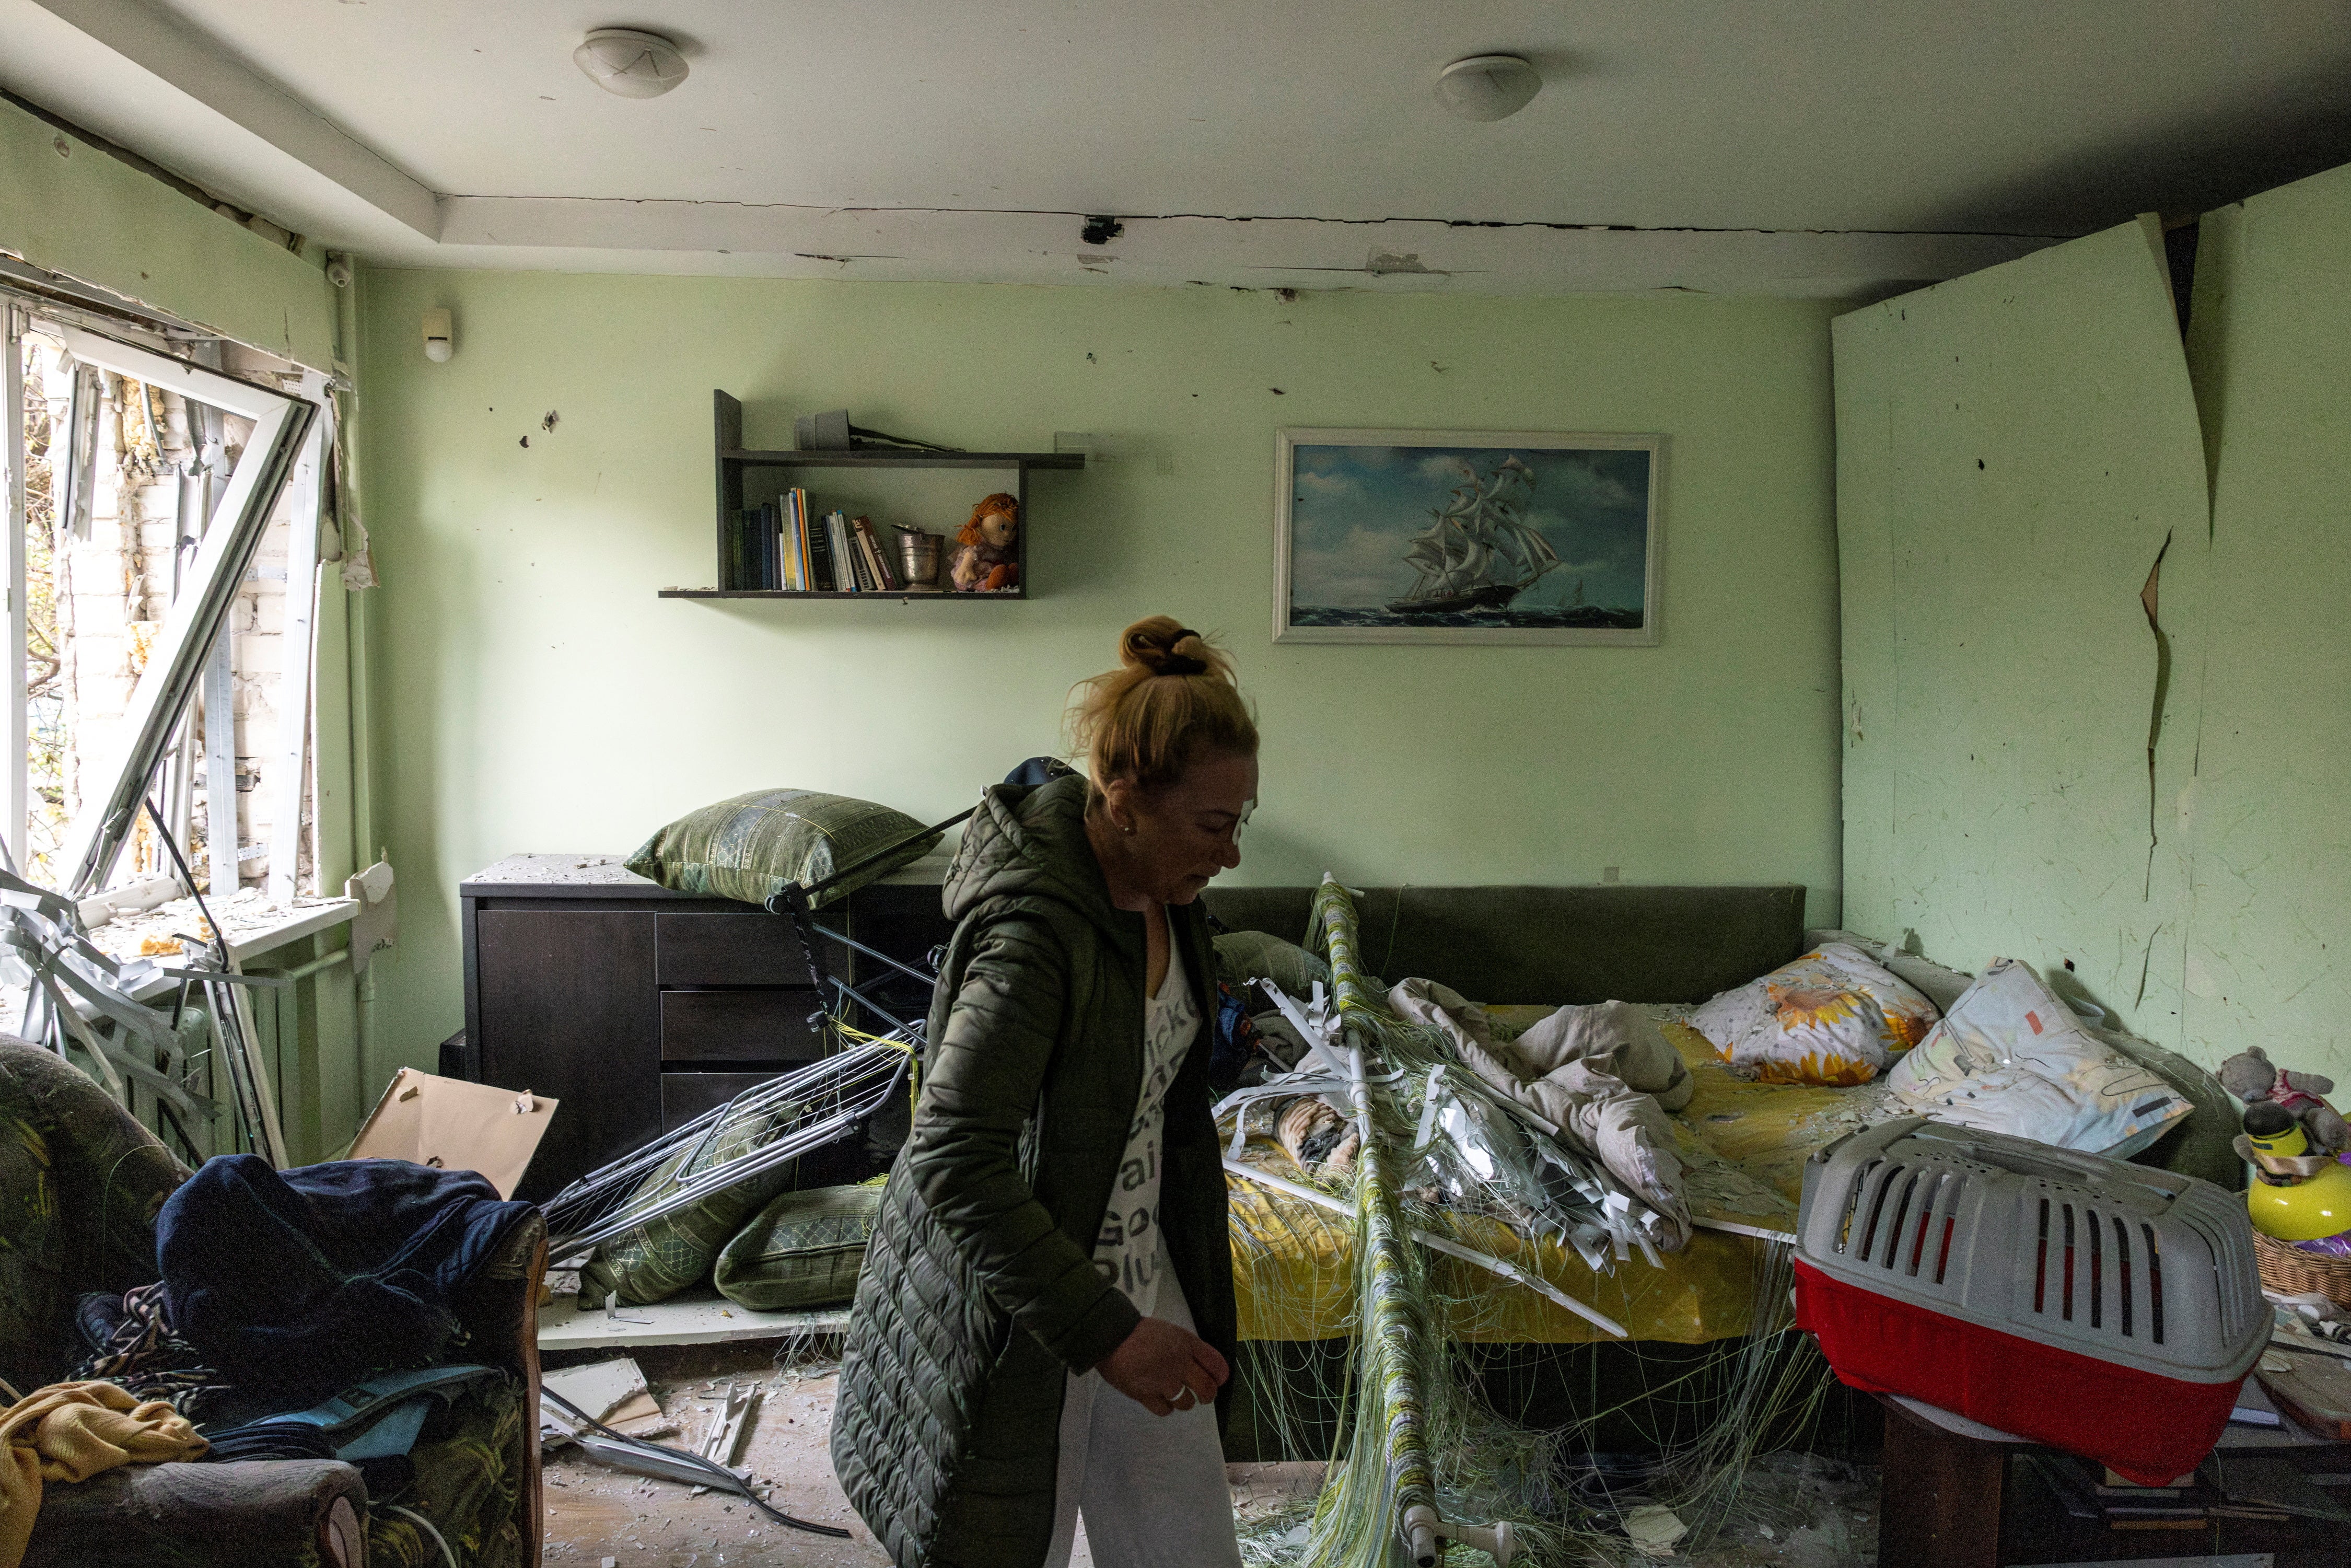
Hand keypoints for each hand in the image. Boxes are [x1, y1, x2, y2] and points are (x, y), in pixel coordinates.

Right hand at [1096, 1316, 1227, 1416]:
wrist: (1110, 1336)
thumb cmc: (1138, 1331)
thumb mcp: (1170, 1332)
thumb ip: (1186, 1348)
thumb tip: (1198, 1365)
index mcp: (1187, 1344)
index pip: (1217, 1365)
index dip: (1221, 1376)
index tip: (1218, 1380)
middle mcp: (1180, 1363)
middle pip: (1207, 1389)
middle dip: (1208, 1395)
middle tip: (1203, 1395)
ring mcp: (1164, 1381)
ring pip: (1187, 1403)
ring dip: (1184, 1400)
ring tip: (1174, 1393)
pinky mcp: (1147, 1395)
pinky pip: (1166, 1410)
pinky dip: (1165, 1407)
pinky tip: (1160, 1398)